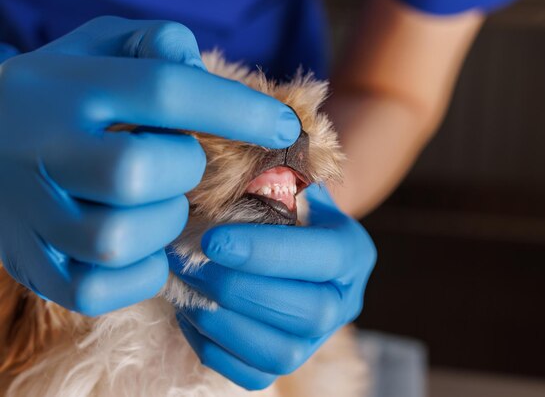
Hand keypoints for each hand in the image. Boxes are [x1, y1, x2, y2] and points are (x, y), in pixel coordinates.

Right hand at [0, 16, 300, 315]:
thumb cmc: (60, 92)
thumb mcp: (99, 48)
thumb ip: (153, 43)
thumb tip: (197, 63)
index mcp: (67, 86)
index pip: (166, 91)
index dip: (237, 110)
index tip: (284, 128)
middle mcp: (40, 147)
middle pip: (138, 171)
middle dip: (183, 171)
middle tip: (180, 165)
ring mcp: (29, 213)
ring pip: (116, 237)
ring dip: (161, 225)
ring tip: (156, 204)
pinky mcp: (32, 264)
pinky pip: (98, 288)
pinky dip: (138, 272)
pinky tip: (142, 245)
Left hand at [168, 185, 376, 389]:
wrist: (293, 239)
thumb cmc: (284, 204)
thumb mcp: (289, 182)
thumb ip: (275, 179)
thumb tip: (233, 176)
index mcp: (354, 252)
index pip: (324, 258)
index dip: (268, 253)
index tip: (213, 241)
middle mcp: (345, 302)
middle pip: (306, 312)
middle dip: (239, 289)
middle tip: (188, 262)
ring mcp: (318, 339)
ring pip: (280, 354)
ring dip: (224, 322)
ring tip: (184, 287)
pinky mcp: (290, 362)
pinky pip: (253, 375)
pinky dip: (215, 348)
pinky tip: (190, 312)